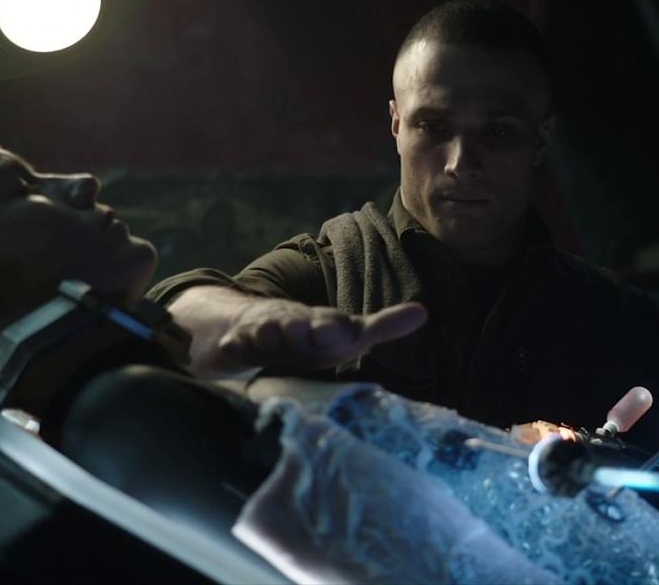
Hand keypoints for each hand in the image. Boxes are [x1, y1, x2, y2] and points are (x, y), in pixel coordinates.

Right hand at [217, 300, 426, 370]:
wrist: (254, 327)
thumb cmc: (313, 337)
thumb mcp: (347, 334)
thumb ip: (383, 326)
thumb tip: (424, 312)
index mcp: (321, 324)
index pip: (332, 324)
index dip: (335, 328)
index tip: (341, 331)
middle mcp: (294, 323)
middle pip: (298, 323)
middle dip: (304, 327)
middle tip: (312, 331)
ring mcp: (264, 331)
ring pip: (266, 331)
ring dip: (269, 333)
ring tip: (269, 336)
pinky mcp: (238, 342)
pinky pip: (235, 343)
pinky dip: (235, 344)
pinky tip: (234, 346)